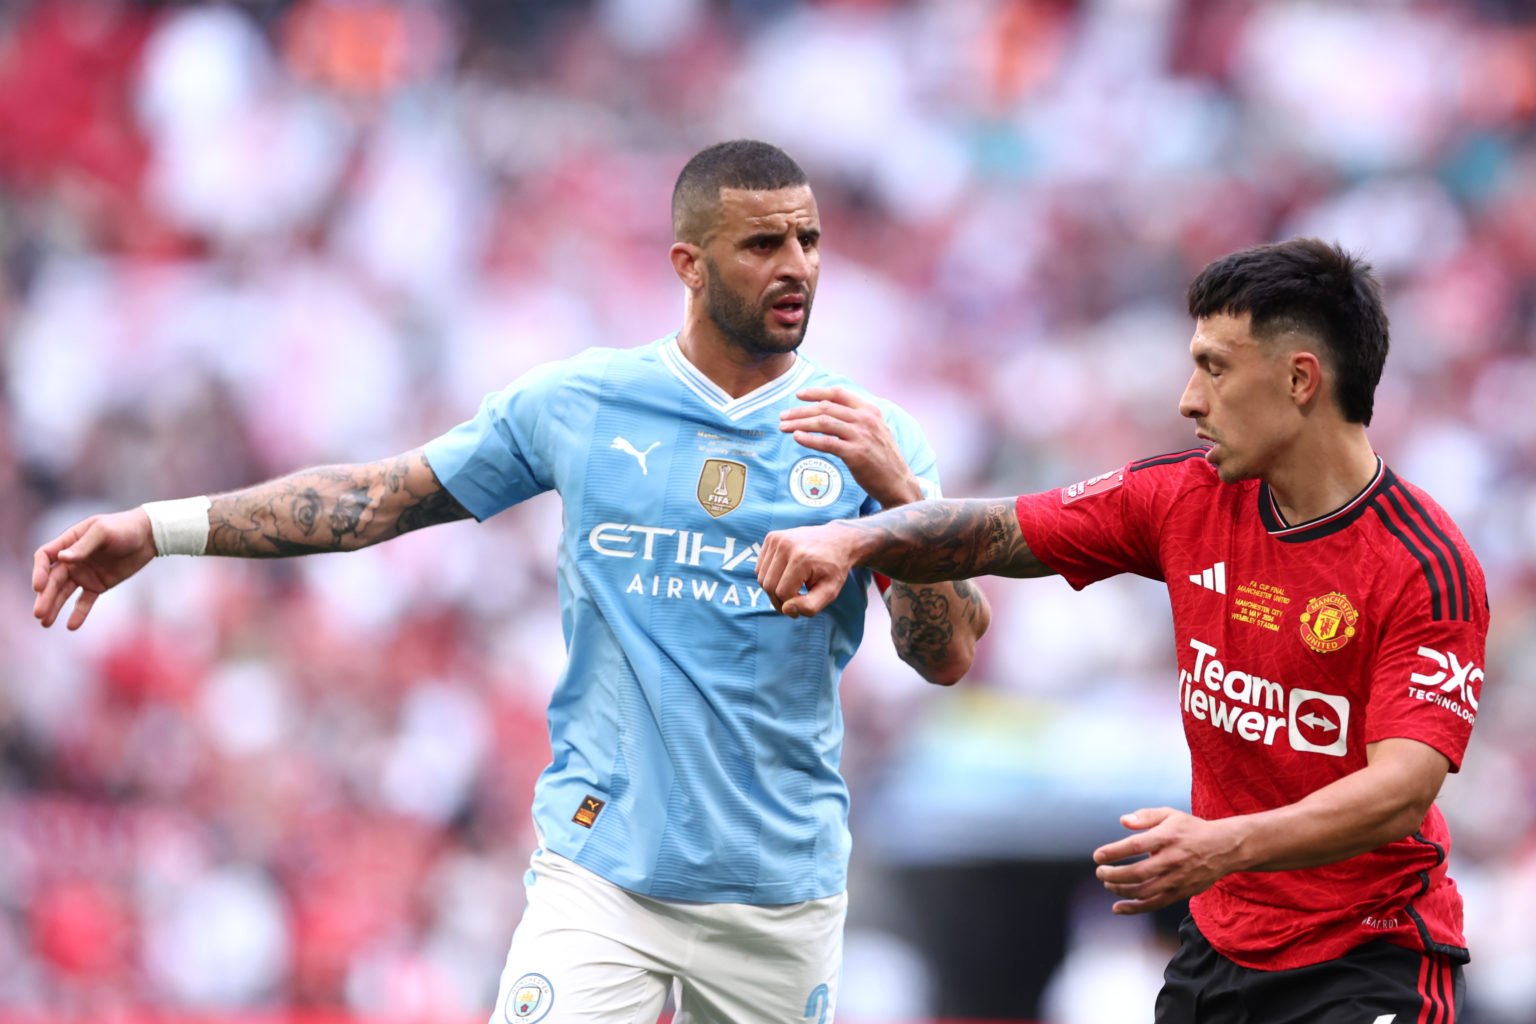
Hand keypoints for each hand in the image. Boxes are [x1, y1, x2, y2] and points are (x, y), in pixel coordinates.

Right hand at [32, 509, 156, 629]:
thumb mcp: (103, 532)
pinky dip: (78, 613)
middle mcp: (72, 560)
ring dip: (54, 607)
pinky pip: (84, 601)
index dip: (39, 572)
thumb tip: (62, 558)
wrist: (149, 537)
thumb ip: (84, 546)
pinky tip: (72, 626)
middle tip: (38, 614)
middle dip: (45, 597)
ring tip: (45, 623)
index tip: (39, 587)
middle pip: (52, 580)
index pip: (45, 558)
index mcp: (68, 542)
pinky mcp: (97, 585)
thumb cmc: (124, 528)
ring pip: (64, 593)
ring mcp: (84, 574)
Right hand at [756, 521, 862, 617]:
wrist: (837, 541)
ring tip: (792, 587)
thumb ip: (810, 606)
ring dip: (774, 589)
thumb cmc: (833, 569)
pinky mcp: (771, 537)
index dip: (791, 605)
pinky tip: (786, 575)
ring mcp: (776, 539)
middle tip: (796, 599)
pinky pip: (760, 568)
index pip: (783, 593)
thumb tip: (786, 609)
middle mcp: (786, 544)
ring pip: (762, 578)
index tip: (803, 604)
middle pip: (769, 586)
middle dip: (780, 599)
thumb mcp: (830, 591)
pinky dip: (770, 576)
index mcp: (802, 558)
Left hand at [780, 387, 922, 507]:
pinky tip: (797, 438)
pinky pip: (827, 442)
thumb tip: (829, 411)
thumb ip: (856, 419)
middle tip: (783, 416)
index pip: (838, 393)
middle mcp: (866, 419)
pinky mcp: (856, 453)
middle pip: (826, 408)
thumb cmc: (882, 458)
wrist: (898, 483)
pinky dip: (809, 439)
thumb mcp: (875, 430)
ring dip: (799, 423)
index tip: (798, 395)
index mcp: (870, 410)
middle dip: (800, 411)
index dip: (816, 392)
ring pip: (823, 423)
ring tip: (784, 427)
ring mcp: (861, 435)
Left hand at [1091, 807, 1241, 914]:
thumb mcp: (1169, 814)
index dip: (1114, 852)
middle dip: (1113, 875)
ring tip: (1108, 884)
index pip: (1135, 846)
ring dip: (1121, 891)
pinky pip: (1155, 904)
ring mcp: (1178, 878)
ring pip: (1145, 891)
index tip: (1097, 856)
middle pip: (1138, 872)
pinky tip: (1118, 907)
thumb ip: (1145, 816)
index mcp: (1167, 837)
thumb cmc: (1191, 829)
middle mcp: (1172, 859)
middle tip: (1100, 872)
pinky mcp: (1181, 892)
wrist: (1224, 848)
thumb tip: (1123, 821)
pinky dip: (1135, 908)